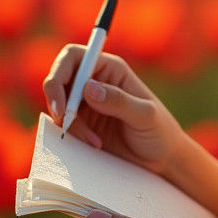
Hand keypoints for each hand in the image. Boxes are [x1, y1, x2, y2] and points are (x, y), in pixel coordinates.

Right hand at [43, 46, 184, 176]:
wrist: (160, 160)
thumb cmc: (160, 132)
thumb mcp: (145, 116)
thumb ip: (119, 101)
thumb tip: (88, 87)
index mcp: (111, 69)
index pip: (74, 57)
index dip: (59, 74)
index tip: (62, 105)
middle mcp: (94, 81)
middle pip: (58, 79)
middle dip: (57, 101)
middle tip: (66, 123)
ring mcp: (85, 103)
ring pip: (58, 106)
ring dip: (69, 125)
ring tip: (96, 142)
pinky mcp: (81, 124)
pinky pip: (62, 125)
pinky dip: (71, 136)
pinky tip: (94, 145)